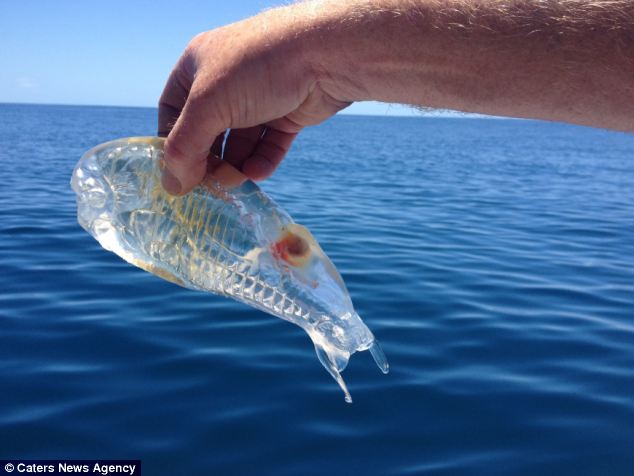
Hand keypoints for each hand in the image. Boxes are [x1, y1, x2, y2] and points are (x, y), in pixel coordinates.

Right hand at [158, 6, 350, 194]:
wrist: (324, 54)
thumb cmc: (256, 68)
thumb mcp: (207, 106)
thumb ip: (184, 148)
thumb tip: (173, 187)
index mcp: (197, 67)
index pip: (172, 111)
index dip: (172, 143)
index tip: (176, 173)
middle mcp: (226, 81)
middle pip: (207, 132)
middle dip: (208, 160)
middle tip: (209, 186)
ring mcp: (258, 98)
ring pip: (240, 143)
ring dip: (236, 165)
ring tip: (236, 181)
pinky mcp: (287, 113)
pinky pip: (268, 145)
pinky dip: (262, 161)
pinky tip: (258, 174)